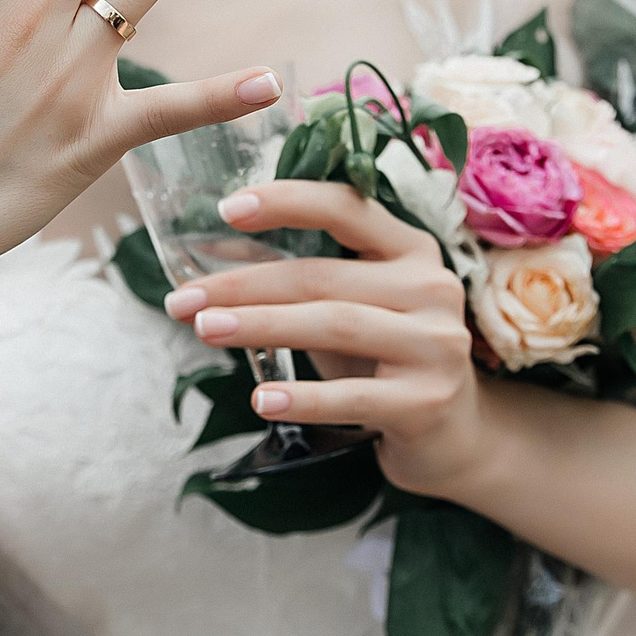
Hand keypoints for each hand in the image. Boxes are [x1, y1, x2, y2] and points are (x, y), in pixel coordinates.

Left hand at [165, 181, 491, 500]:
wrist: (451, 434)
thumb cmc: (384, 359)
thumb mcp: (349, 308)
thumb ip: (301, 282)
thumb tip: (208, 268)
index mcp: (411, 249)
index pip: (346, 209)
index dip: (287, 202)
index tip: (227, 207)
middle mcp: (432, 286)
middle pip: (323, 276)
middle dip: (245, 285)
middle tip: (184, 300)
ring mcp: (436, 343)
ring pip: (336, 324)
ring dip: (262, 326)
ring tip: (205, 331)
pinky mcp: (428, 400)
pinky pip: (354, 396)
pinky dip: (302, 397)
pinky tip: (260, 399)